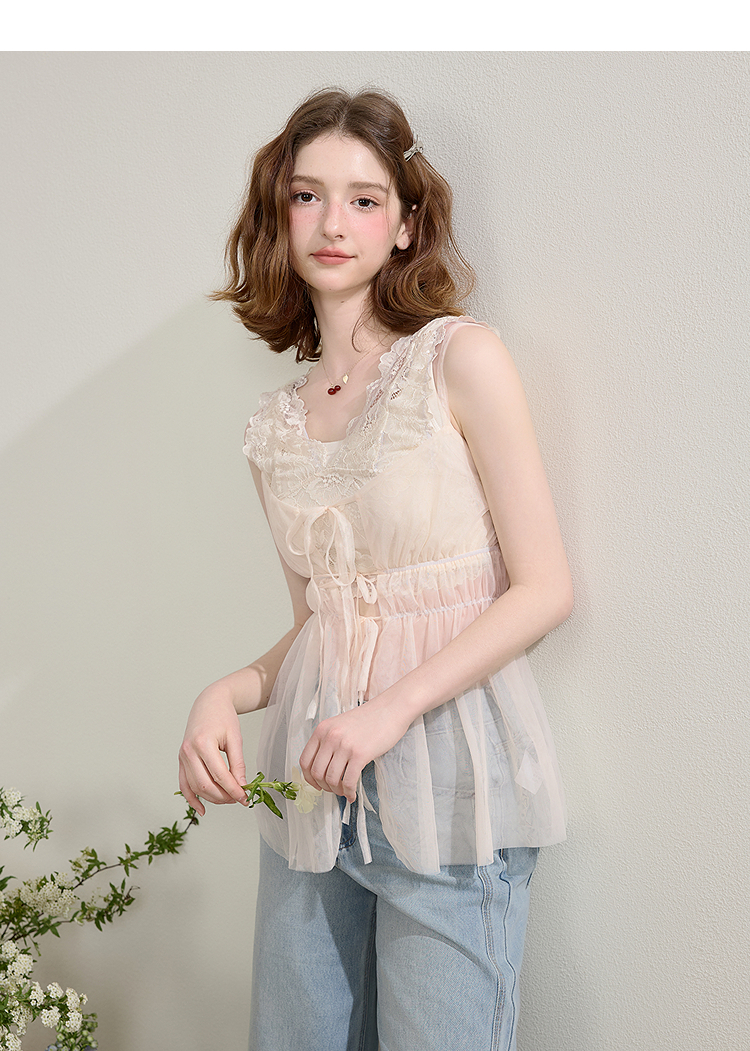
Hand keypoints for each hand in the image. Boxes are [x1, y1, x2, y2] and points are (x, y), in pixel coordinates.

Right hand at [178, 685, 248, 815]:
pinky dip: (191, 799)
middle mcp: (189, 751)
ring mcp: (182, 756)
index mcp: (203, 743)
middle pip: (205, 785)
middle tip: (238, 799)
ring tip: (227, 800)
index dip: (234, 790)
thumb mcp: (235, 738)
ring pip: (194, 787)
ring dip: (211, 798)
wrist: (209, 703)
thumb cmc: (223, 717)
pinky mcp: (181, 760)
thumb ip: (238, 764)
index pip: (220, 775)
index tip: (245, 798)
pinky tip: (202, 809)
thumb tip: (241, 786)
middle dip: (223, 797)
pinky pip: (183, 784)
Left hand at [299, 694, 410, 802]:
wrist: (390, 709)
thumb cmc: (368, 719)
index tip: (317, 784)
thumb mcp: (340, 725)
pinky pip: (349, 781)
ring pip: (331, 779)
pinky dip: (349, 792)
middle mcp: (330, 737)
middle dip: (324, 787)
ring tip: (345, 791)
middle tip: (334, 789)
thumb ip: (328, 742)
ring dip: (337, 791)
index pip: (304, 761)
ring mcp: (344, 745)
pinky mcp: (360, 754)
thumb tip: (322, 769)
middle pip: (317, 773)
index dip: (309, 778)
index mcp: (322, 730)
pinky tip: (352, 794)